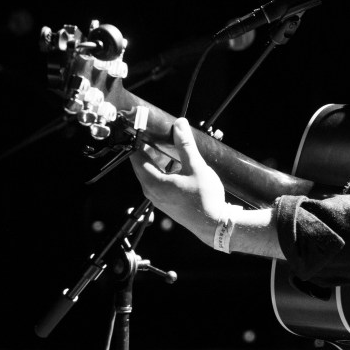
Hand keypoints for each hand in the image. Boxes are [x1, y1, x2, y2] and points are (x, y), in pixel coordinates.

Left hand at [129, 117, 229, 246]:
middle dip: (152, 147)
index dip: (139, 140)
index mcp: (153, 182)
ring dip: (161, 159)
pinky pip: (160, 180)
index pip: (136, 156)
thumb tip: (179, 125)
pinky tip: (181, 163)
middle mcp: (151, 191)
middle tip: (164, 133)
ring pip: (152, 172)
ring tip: (175, 146)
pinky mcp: (166, 201)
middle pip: (144, 163)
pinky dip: (166, 169)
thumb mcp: (196, 167)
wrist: (214, 224)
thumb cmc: (204, 198)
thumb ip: (185, 145)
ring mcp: (158, 197)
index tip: (146, 127)